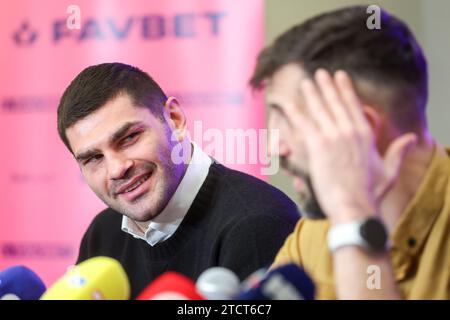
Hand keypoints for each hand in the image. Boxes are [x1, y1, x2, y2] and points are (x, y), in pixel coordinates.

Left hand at [286, 69, 416, 223]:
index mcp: (366, 135)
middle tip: (321, 72)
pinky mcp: (318, 145)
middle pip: (336, 103)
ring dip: (312, 93)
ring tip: (306, 81)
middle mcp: (350, 131)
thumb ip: (399, 152)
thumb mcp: (390, 171)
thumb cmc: (371, 193)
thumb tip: (414, 138)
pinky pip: (303, 124)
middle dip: (328, 86)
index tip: (340, 76)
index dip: (346, 90)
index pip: (354, 106)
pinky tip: (287, 102)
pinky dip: (294, 112)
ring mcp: (334, 136)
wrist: (354, 206)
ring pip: (320, 109)